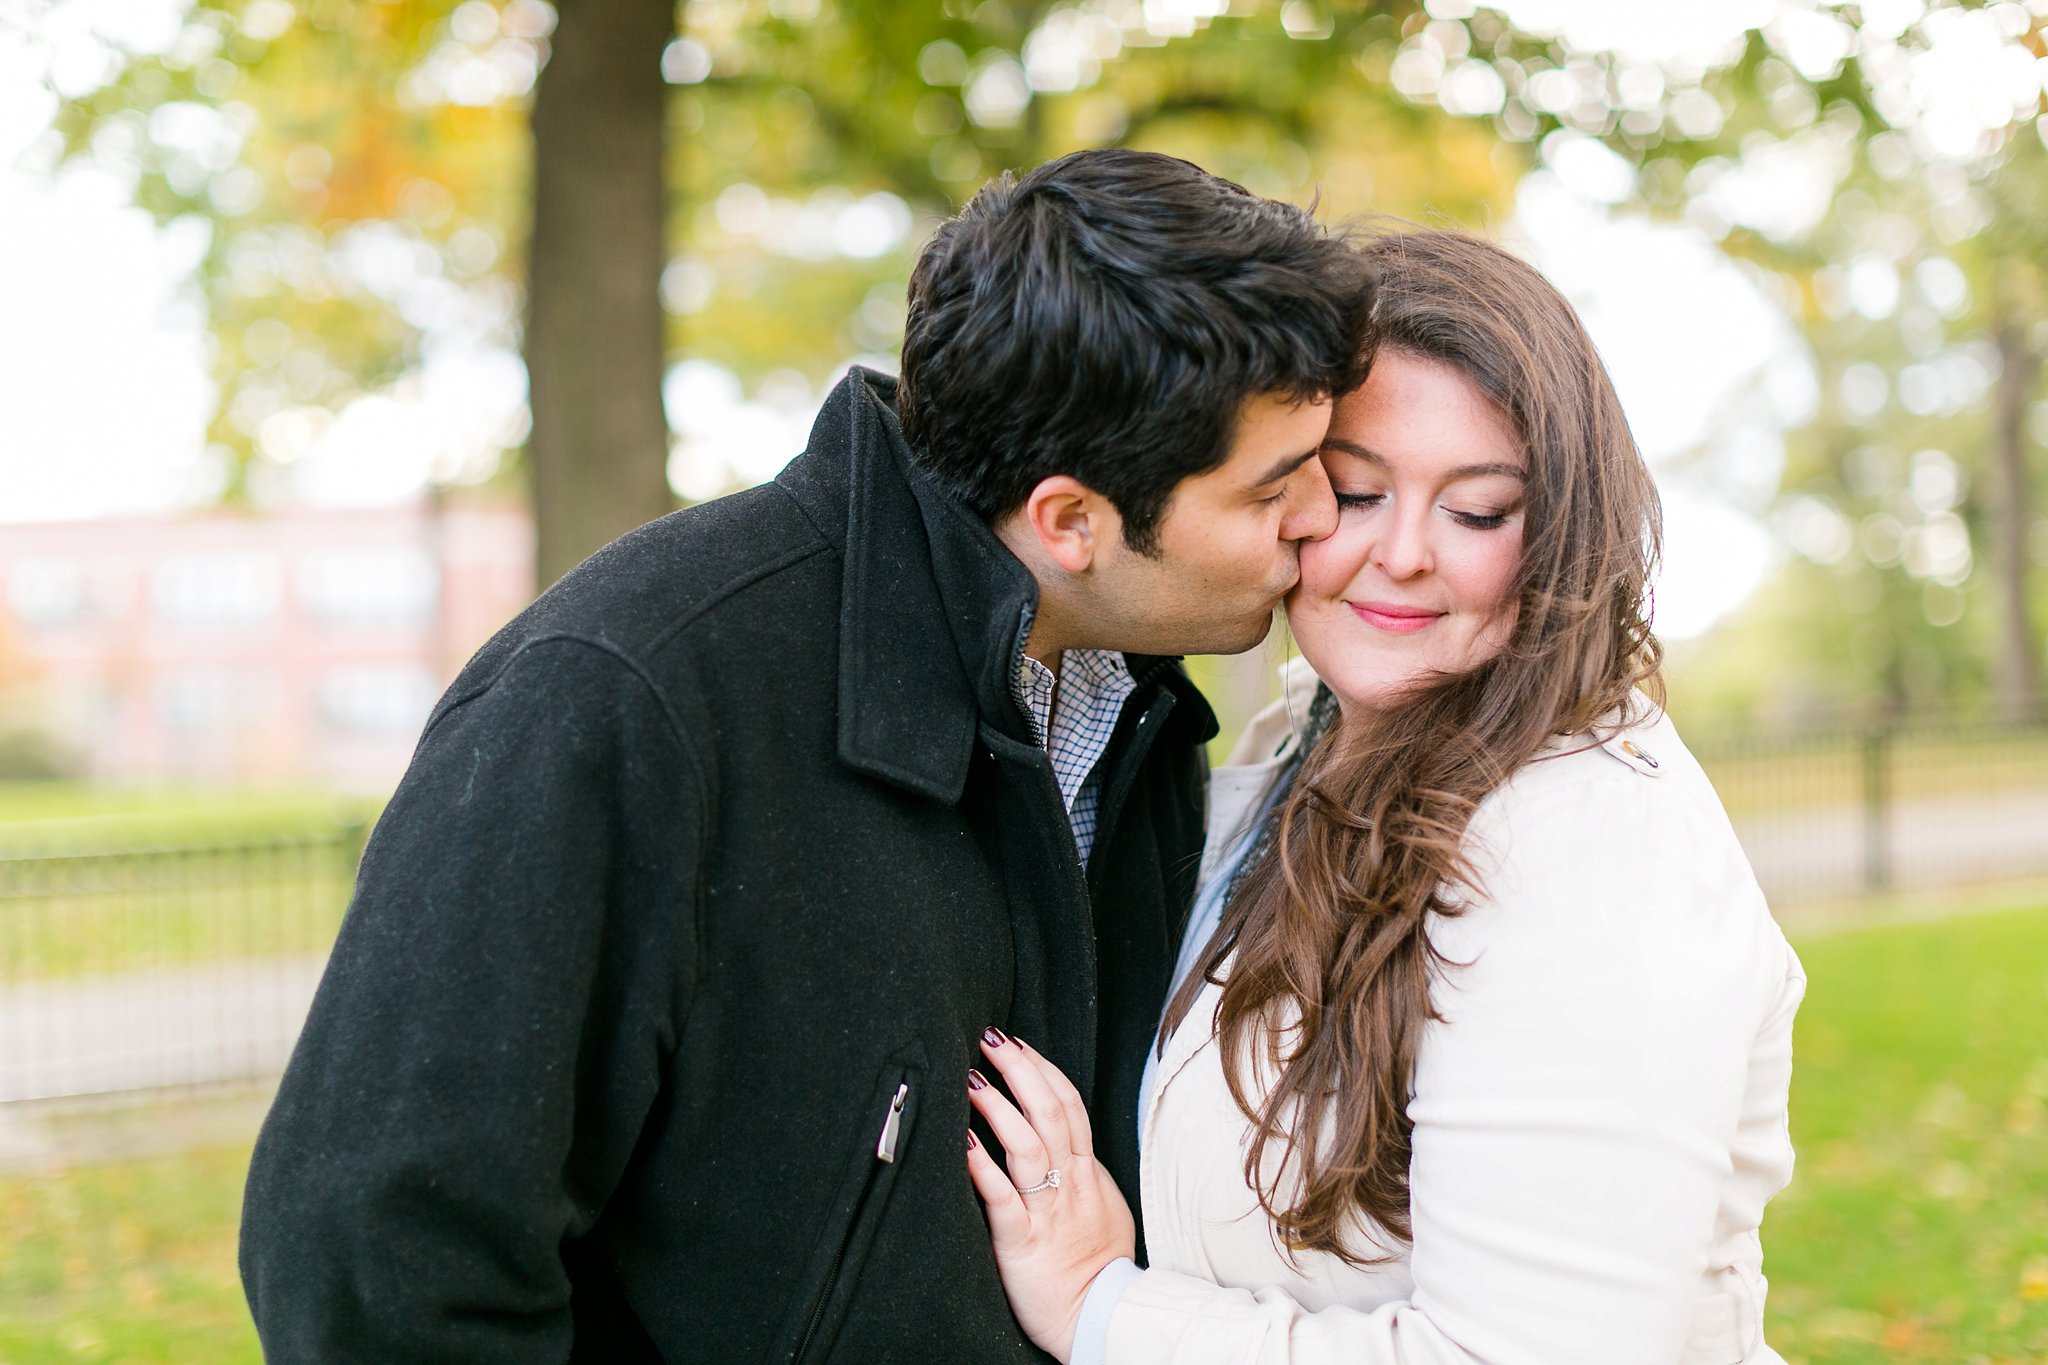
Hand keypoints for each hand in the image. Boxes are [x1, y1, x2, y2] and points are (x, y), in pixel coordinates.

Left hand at [965, 1029, 1135, 1364]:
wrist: (1098, 1317)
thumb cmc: (1096, 1264)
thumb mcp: (1100, 1204)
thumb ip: (1080, 1170)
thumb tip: (1062, 1139)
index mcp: (1086, 1172)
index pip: (1069, 1105)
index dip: (1043, 1069)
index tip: (1017, 1043)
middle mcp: (1069, 1184)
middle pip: (1050, 1112)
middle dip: (1020, 1070)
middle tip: (990, 1038)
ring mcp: (1046, 1212)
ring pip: (1027, 1146)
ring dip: (997, 1107)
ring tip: (970, 1077)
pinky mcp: (1021, 1242)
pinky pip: (1001, 1197)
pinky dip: (981, 1164)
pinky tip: (962, 1139)